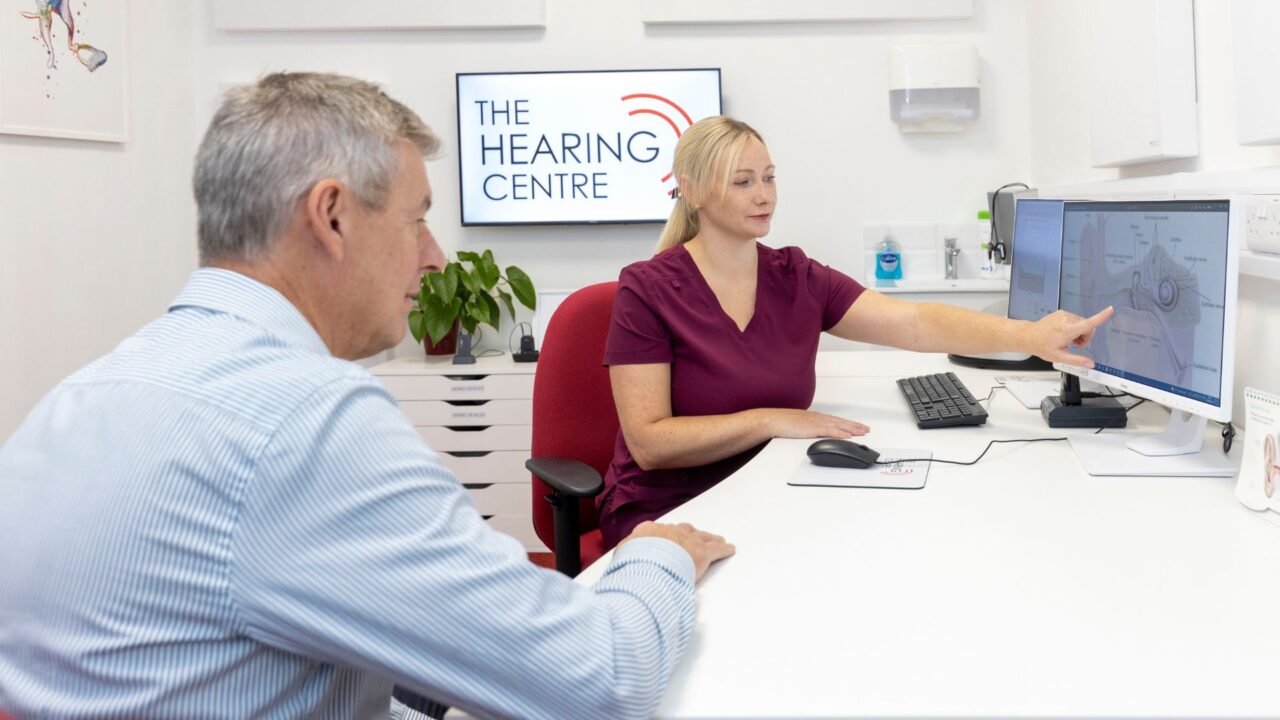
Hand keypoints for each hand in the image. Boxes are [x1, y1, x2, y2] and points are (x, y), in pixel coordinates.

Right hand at [621, 521, 735, 582]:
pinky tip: (729, 549)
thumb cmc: (632, 563)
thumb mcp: (621, 556)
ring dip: (709, 538)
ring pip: (702, 537)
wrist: (646, 563)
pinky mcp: (702, 553)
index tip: (668, 539)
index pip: (658, 532)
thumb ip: (625, 555)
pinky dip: (724, 549)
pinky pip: (716, 549)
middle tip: (695, 537)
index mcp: (648, 531)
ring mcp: (687, 541)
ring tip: (716, 540)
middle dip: (690, 534)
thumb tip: (622, 562)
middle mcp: (669, 532)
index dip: (666, 536)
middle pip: (684, 531)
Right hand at [758, 408, 868, 438]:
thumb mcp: (796, 425)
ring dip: (852, 429)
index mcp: (814, 417)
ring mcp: (816, 422)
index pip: (835, 420)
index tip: (856, 426)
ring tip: (863, 432)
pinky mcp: (813, 428)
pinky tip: (848, 436)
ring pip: (839, 425)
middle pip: (840, 421)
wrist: (772, 420)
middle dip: (854, 425)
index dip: (847, 423)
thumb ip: (805, 428)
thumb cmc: (781, 423)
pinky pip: (830, 431)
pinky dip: (840, 433)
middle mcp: (818, 418)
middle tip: (866, 429)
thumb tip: (810, 433)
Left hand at [1025, 306, 1113, 367]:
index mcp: (1068, 330)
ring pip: (1081, 323)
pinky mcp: (1061, 312)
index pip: (1088, 323)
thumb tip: (1091, 364)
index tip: (1110, 310)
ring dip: (1079, 332)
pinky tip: (1063, 333)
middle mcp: (1067, 319)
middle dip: (1085, 336)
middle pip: (1087, 326)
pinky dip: (1073, 327)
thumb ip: (1077, 360)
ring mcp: (1064, 314)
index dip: (1101, 317)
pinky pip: (1074, 319)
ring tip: (1067, 340)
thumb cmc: (1042, 346)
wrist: (1029, 336)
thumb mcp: (1060, 357)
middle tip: (1075, 345)